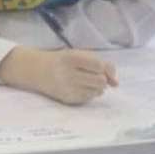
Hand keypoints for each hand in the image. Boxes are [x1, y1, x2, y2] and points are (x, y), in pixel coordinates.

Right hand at [0, 47, 117, 104]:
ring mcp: (67, 88)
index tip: (99, 68)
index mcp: (71, 57)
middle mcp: (68, 73)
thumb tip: (116, 83)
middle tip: (93, 75)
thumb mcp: (79, 54)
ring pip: (97, 91)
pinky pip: (89, 98)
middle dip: (102, 79)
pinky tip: (79, 87)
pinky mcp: (67, 99)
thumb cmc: (63, 60)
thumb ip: (100, 64)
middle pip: (100, 81)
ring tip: (85, 80)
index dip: (104, 68)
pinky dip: (89, 93)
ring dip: (97, 86)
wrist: (38, 70)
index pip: (98, 66)